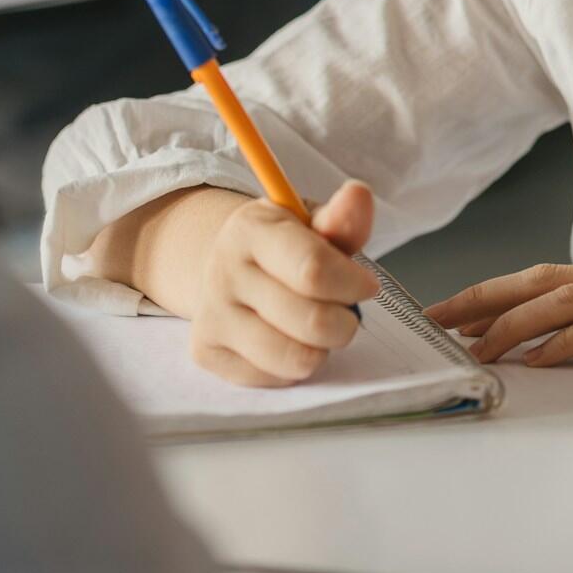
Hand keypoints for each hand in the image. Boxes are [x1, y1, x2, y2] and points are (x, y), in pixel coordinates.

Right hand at [189, 181, 380, 386]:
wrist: (225, 267)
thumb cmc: (284, 246)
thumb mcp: (312, 223)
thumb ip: (342, 219)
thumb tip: (359, 194)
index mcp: (251, 229)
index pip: (312, 270)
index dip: (352, 284)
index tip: (367, 285)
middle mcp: (222, 271)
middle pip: (312, 322)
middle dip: (345, 322)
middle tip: (344, 312)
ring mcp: (210, 315)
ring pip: (296, 358)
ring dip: (322, 348)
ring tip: (317, 327)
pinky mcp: (206, 352)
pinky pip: (276, 378)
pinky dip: (294, 365)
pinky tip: (287, 339)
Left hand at [423, 253, 572, 368]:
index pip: (548, 280)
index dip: (497, 292)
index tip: (453, 310)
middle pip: (539, 281)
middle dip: (482, 298)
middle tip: (434, 316)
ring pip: (563, 300)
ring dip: (512, 322)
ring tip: (473, 345)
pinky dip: (568, 341)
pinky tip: (539, 356)